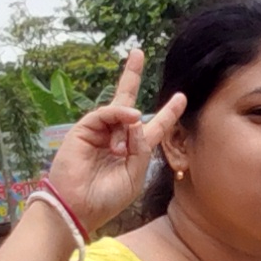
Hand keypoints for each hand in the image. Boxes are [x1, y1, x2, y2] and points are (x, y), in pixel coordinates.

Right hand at [41, 47, 184, 240]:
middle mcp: (115, 136)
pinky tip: (128, 121)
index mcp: (131, 151)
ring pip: (120, 112)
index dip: (167, 113)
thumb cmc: (106, 198)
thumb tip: (136, 119)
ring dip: (127, 128)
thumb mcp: (134, 176)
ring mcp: (98, 132)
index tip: (181, 98)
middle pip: (126, 100)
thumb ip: (141, 148)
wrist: (79, 208)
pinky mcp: (83, 130)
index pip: (152, 127)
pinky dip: (118, 115)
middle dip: (131, 76)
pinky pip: (105, 114)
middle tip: (138, 52)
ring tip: (119, 151)